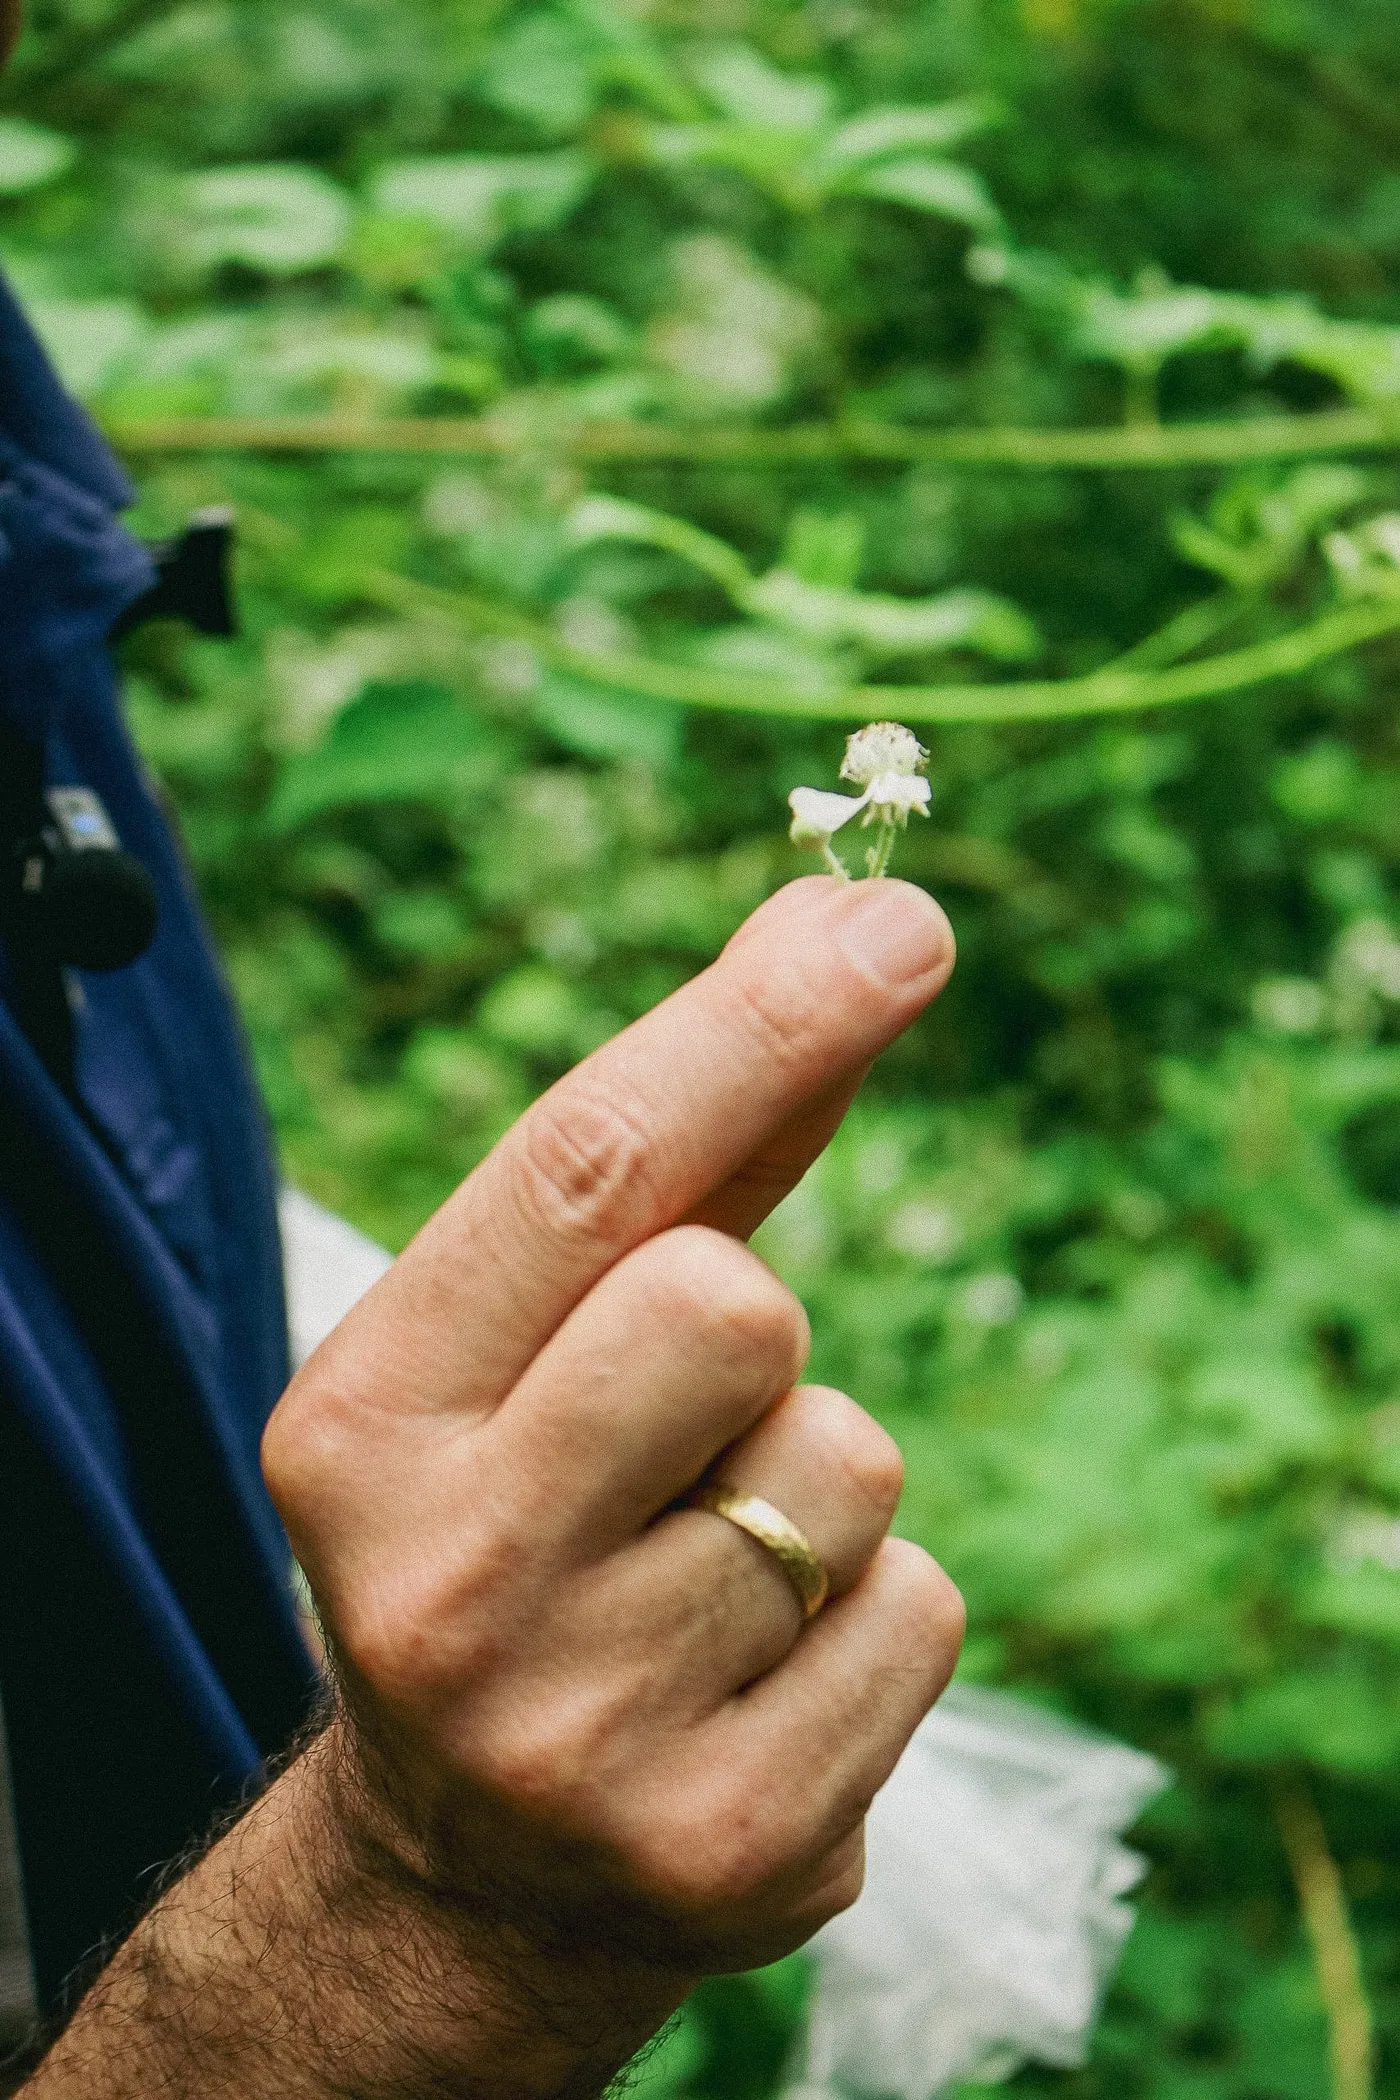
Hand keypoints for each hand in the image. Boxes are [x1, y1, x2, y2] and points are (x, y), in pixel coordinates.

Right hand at [28, 876, 961, 2099]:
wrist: (481, 1868)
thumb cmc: (526, 1520)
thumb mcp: (523, 1351)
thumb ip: (682, 1148)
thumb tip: (846, 919)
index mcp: (359, 1423)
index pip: (579, 1174)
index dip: (752, 1026)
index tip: (894, 921)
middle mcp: (443, 1584)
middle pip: (734, 1305)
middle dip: (752, 1330)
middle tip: (680, 1421)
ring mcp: (582, 1738)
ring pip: (848, 1461)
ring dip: (815, 1482)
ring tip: (709, 1571)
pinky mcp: (735, 1845)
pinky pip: (921, 1611)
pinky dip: (871, 1615)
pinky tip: (762, 1679)